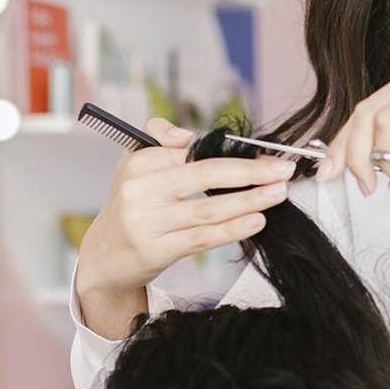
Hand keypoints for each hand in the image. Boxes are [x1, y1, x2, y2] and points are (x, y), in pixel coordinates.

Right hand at [75, 116, 295, 310]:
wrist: (106, 253)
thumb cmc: (131, 203)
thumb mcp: (135, 161)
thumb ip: (159, 135)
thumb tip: (187, 135)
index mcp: (140, 163)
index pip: (194, 153)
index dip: (234, 154)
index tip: (268, 155)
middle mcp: (141, 191)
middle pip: (205, 176)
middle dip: (250, 172)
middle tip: (283, 170)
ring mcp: (149, 223)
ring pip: (209, 209)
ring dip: (249, 200)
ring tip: (278, 194)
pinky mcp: (158, 250)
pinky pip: (203, 237)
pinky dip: (233, 229)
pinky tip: (257, 221)